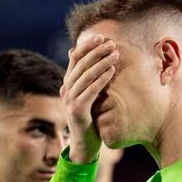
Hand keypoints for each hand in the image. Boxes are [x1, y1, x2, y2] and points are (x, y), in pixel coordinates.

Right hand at [63, 34, 118, 163]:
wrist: (84, 145)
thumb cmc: (89, 118)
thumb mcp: (87, 95)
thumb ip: (86, 78)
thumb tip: (76, 54)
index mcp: (68, 84)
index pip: (75, 59)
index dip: (87, 46)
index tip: (101, 37)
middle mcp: (66, 90)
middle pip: (80, 65)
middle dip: (96, 52)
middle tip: (111, 43)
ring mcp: (70, 100)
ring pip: (85, 76)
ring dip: (101, 63)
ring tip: (115, 54)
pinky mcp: (77, 110)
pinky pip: (90, 91)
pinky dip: (101, 79)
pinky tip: (111, 71)